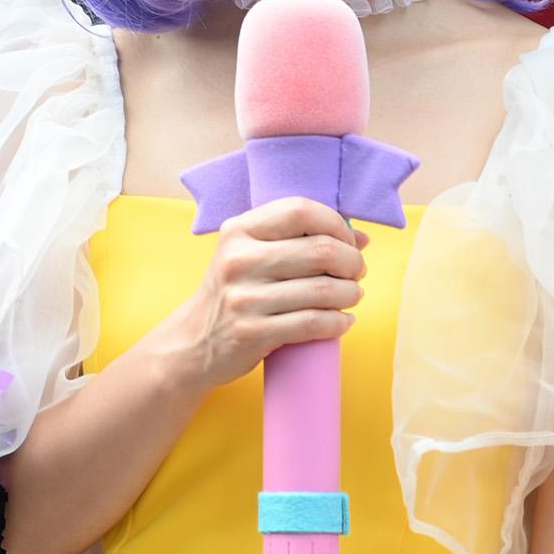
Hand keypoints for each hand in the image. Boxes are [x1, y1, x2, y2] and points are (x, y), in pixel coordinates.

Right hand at [171, 196, 367, 389]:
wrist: (193, 342)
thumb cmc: (234, 292)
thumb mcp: (249, 254)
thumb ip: (296, 239)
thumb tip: (361, 238)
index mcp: (239, 230)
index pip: (300, 210)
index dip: (336, 224)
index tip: (348, 241)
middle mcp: (239, 259)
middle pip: (320, 250)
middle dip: (352, 262)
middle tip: (356, 272)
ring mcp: (244, 298)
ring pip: (323, 289)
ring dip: (350, 293)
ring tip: (352, 296)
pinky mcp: (252, 333)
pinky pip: (312, 323)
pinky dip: (338, 323)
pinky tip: (343, 321)